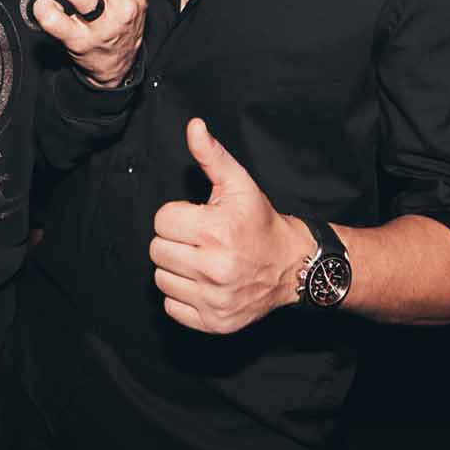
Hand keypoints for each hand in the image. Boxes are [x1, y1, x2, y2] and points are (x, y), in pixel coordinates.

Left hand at [149, 118, 311, 334]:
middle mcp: (216, 267)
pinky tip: (202, 283)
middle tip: (199, 240)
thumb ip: (211, 155)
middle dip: (175, 240)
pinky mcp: (214, 322)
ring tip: (201, 260)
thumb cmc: (260, 222)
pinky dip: (182, 295)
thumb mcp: (239, 184)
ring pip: (161, 278)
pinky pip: (171, 307)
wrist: (292, 266)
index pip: (162, 220)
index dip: (178, 215)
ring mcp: (214, 299)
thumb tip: (194, 127)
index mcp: (218, 230)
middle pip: (157, 250)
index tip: (198, 219)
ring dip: (176, 268)